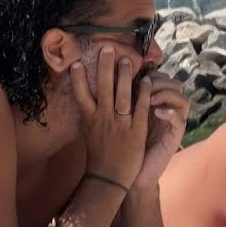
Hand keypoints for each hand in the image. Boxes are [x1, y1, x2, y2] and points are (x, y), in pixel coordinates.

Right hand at [71, 45, 149, 188]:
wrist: (109, 178)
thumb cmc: (98, 154)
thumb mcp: (88, 131)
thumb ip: (88, 113)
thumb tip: (83, 95)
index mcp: (90, 120)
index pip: (82, 95)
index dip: (79, 79)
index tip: (78, 62)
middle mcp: (103, 119)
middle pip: (104, 89)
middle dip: (105, 68)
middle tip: (107, 48)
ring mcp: (120, 125)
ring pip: (122, 96)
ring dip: (125, 76)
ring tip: (127, 59)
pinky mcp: (136, 132)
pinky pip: (140, 109)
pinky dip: (143, 94)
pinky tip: (147, 80)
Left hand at [130, 71, 187, 189]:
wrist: (132, 174)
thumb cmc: (124, 145)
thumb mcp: (122, 118)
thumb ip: (123, 98)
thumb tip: (109, 76)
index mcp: (154, 102)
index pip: (161, 77)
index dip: (150, 73)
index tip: (134, 77)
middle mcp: (167, 109)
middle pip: (174, 84)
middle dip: (159, 81)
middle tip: (143, 85)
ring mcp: (173, 122)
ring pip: (182, 98)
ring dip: (166, 94)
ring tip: (149, 99)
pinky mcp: (175, 136)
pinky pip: (180, 119)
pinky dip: (170, 112)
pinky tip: (157, 112)